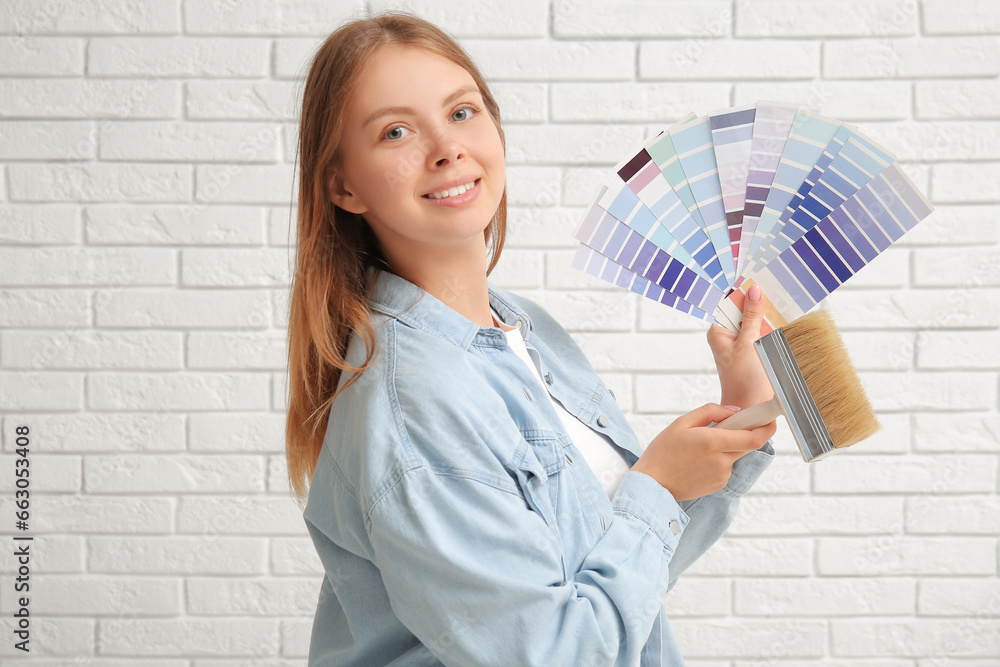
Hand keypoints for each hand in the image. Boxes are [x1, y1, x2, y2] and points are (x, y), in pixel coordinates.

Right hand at [631, 403, 775, 501]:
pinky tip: (698, 459)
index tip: (770, 418)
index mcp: (712, 442)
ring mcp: (722, 475)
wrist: (652, 485)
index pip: (753, 437)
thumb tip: (734, 411)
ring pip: (735, 455)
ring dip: (728, 446)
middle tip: (733, 424)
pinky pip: (727, 466)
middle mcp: (721, 460)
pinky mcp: (719, 485)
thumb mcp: (681, 423)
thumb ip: (711, 412)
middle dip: (747, 432)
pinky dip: (719, 458)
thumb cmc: (662, 452)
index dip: (766, 427)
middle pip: (749, 445)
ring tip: (701, 446)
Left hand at [707, 285, 773, 408]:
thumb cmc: (743, 380)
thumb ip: (753, 317)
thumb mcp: (748, 344)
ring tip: (785, 294)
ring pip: (758, 319)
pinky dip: (776, 324)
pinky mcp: (758, 349)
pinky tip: (788, 313)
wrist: (753, 408)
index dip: (743, 291)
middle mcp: (730, 335)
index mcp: (719, 332)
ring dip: (770, 311)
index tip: (757, 276)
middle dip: (759, 299)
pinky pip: (766, 331)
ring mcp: (745, 342)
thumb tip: (754, 290)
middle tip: (776, 282)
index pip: (729, 303)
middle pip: (745, 309)